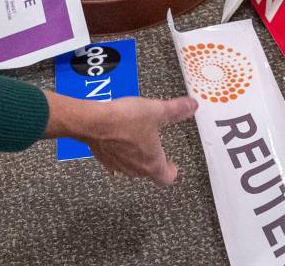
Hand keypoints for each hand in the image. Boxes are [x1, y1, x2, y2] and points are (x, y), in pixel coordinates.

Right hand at [44, 92, 197, 184]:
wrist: (93, 122)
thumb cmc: (125, 120)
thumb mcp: (156, 110)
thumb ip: (176, 110)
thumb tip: (192, 106)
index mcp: (152, 163)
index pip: (166, 178)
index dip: (171, 172)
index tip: (173, 166)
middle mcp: (135, 169)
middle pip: (149, 172)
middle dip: (153, 160)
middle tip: (155, 146)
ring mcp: (118, 166)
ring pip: (132, 166)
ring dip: (136, 155)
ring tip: (137, 138)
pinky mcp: (103, 158)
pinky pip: (116, 159)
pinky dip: (120, 150)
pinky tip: (119, 135)